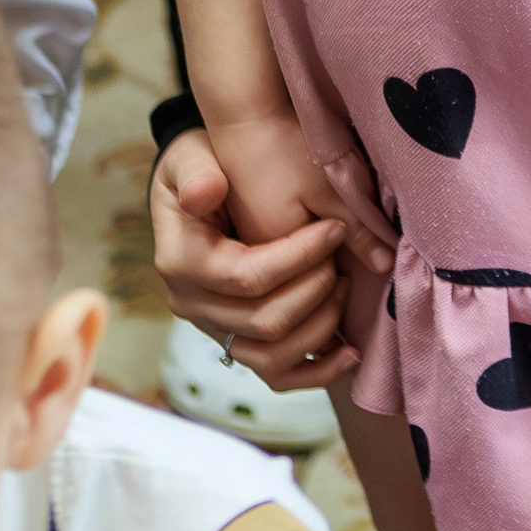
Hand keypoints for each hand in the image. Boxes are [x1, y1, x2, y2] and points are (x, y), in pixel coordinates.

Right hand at [149, 128, 391, 394]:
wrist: (199, 188)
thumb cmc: (202, 167)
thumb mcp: (192, 155)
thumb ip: (197, 171)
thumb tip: (204, 194)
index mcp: (181, 262)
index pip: (249, 276)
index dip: (300, 257)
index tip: (335, 229)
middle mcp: (191, 304)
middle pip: (265, 321)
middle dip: (315, 289)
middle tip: (342, 255)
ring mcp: (213, 329)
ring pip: (272, 357)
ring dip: (319, 326)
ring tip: (343, 285)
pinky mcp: (236, 341)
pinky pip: (275, 375)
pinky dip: (316, 372)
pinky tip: (350, 354)